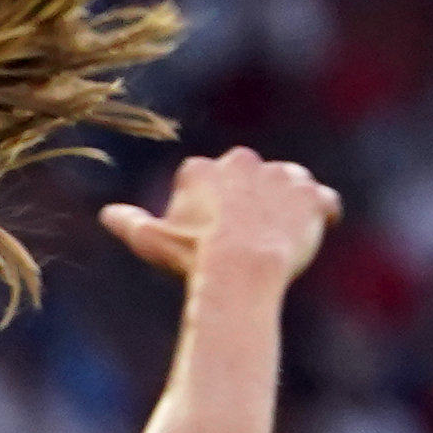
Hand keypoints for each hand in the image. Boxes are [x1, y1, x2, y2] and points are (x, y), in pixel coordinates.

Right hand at [102, 148, 340, 293]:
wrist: (241, 270)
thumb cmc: (194, 257)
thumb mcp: (154, 242)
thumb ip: (131, 224)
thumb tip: (107, 214)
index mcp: (205, 169)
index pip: (205, 182)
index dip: (205, 209)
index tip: (204, 235)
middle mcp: (244, 162)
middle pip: (248, 179)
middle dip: (247, 201)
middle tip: (241, 238)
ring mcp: (281, 176)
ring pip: (286, 186)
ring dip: (284, 206)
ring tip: (277, 237)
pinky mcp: (311, 196)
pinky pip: (324, 201)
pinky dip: (322, 213)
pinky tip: (318, 229)